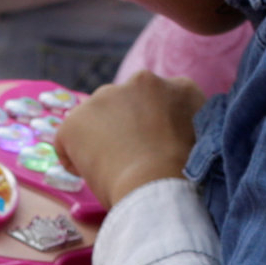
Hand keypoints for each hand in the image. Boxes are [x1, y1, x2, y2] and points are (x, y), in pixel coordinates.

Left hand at [57, 74, 203, 207]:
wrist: (157, 184)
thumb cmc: (182, 176)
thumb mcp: (197, 141)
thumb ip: (181, 127)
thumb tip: (164, 134)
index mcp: (179, 88)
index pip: (161, 101)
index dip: (153, 126)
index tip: (154, 147)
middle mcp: (143, 80)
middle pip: (125, 104)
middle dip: (124, 126)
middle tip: (132, 160)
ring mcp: (106, 96)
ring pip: (96, 118)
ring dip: (99, 138)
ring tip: (113, 169)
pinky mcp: (76, 119)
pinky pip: (68, 139)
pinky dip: (74, 159)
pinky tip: (90, 175)